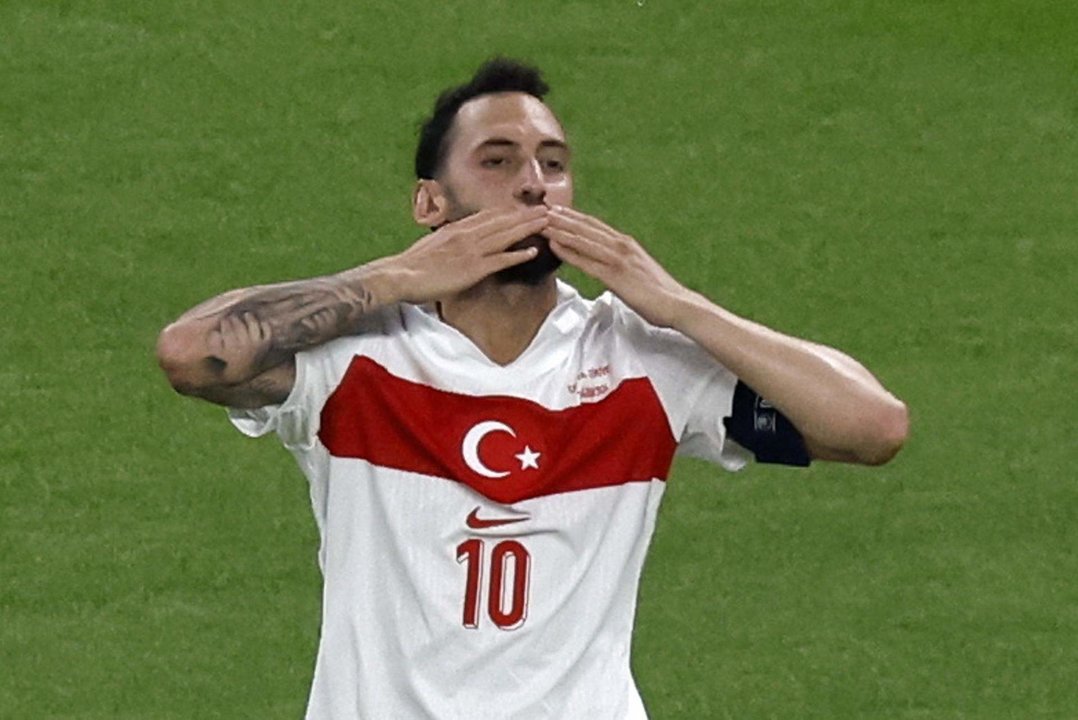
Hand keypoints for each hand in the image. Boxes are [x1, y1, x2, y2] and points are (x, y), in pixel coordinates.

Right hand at [375, 207, 549, 303]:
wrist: (400, 275)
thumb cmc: (412, 265)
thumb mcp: (433, 245)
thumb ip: (449, 240)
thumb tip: (457, 241)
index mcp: (457, 229)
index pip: (489, 216)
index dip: (509, 212)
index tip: (525, 208)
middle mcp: (467, 235)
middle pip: (502, 221)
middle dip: (525, 215)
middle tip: (546, 210)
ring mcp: (471, 251)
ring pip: (506, 235)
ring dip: (528, 228)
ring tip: (547, 223)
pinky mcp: (473, 269)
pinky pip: (500, 260)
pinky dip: (518, 255)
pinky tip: (534, 251)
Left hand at [545, 206, 691, 327]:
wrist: (676, 303)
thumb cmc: (659, 293)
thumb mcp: (637, 270)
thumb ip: (622, 264)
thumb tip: (610, 265)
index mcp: (626, 244)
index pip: (595, 226)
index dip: (575, 217)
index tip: (558, 210)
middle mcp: (621, 245)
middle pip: (586, 227)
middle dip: (563, 217)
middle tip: (542, 208)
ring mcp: (618, 259)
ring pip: (583, 239)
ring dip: (560, 230)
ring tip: (541, 222)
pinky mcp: (614, 275)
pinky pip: (586, 260)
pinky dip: (568, 251)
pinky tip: (554, 245)